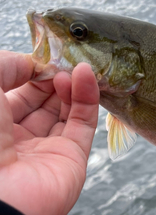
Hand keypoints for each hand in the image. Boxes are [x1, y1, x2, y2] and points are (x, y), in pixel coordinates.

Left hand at [0, 51, 99, 214]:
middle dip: (51, 77)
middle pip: (41, 101)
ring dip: (70, 85)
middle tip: (60, 58)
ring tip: (73, 66)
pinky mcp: (72, 159)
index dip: (28, 72)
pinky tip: (85, 75)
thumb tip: (31, 63)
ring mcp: (47, 150)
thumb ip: (5, 66)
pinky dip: (87, 98)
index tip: (40, 56)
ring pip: (64, 110)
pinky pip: (83, 123)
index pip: (16, 93)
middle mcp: (18, 139)